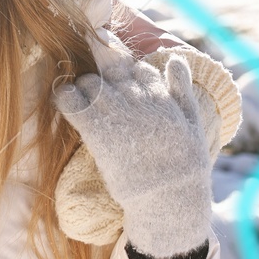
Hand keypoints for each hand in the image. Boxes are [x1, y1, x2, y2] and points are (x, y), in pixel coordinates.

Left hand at [53, 52, 212, 258]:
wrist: (169, 199)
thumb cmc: (183, 165)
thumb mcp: (193, 123)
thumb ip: (182, 88)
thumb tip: (175, 59)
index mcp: (160, 94)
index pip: (135, 66)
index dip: (127, 75)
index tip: (123, 89)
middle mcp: (136, 97)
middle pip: (109, 68)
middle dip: (104, 79)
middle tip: (102, 99)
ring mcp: (115, 112)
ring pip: (88, 81)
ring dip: (85, 90)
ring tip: (89, 109)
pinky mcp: (96, 131)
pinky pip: (70, 100)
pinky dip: (65, 98)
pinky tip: (68, 106)